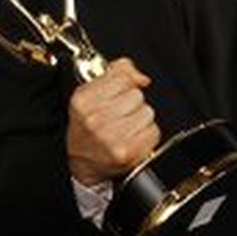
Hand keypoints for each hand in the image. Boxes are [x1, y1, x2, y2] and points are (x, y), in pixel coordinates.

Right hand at [66, 58, 160, 185]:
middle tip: (119, 113)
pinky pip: (153, 131)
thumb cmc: (87, 126)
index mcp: (83, 101)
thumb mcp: (91, 93)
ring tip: (126, 126)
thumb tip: (141, 78)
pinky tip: (133, 137)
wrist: (83, 162)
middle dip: (131, 103)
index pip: (121, 78)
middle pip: (136, 95)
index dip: (124, 84)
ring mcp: (111, 138)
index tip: (117, 93)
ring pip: (147, 112)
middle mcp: (94, 120)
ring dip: (140, 118)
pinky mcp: (127, 153)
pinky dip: (147, 134)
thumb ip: (117, 73)